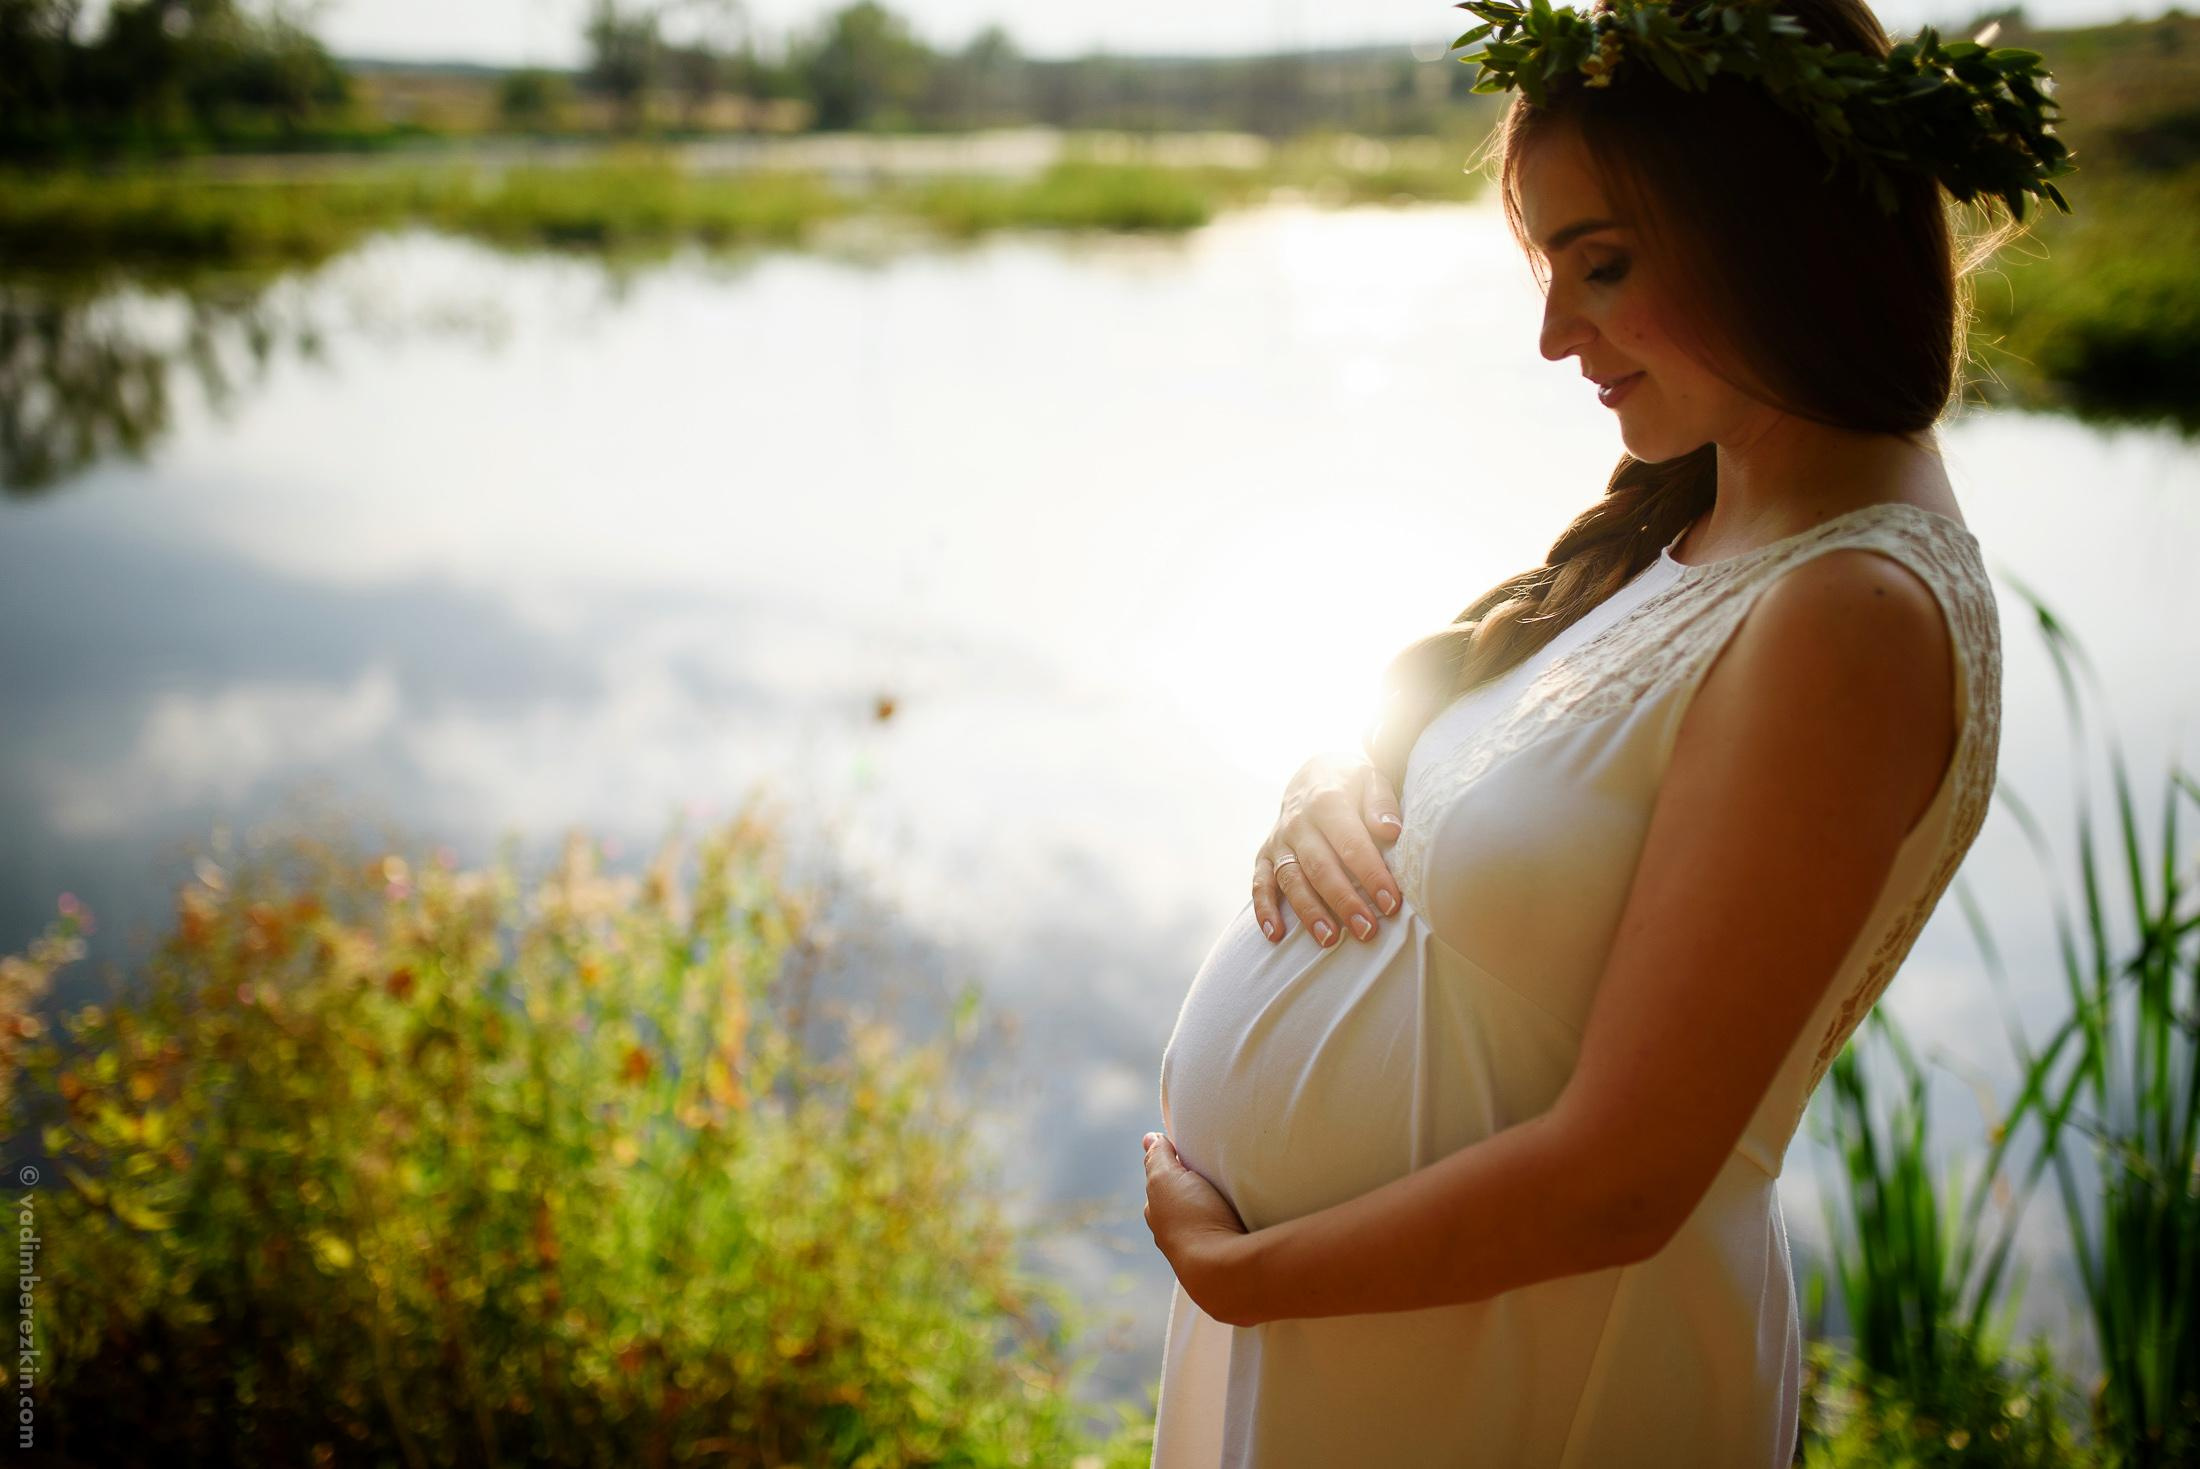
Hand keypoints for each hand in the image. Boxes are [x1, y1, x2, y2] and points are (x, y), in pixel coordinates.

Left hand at [1142, 1131, 1254, 1325]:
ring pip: (1205, 1226)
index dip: (1173, 1169)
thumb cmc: (1193, 1220)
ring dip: (1216, 1214)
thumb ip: (1158, 1157)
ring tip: (1236, 1199)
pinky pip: (1227, 1240)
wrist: (1223, 1270)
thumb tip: (1149, 1138)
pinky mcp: (1226, 1266)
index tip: (1190, 1156)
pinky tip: (1246, 1223)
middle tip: (1215, 1175)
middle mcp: (1175, 1238)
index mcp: (1159, 1216)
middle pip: (1183, 1208)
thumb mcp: (1167, 1178)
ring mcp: (1200, 1255)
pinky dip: (1233, 1229)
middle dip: (1194, 1193)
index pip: (1162, 1187)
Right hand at [1253, 750, 1402, 947]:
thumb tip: (1391, 831)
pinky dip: (1264, 909)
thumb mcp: (1371, 778)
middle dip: (1343, 901)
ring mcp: (1279, 841)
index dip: (1371, 875)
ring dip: (1309, 911)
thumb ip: (1381, 804)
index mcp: (1327, 802)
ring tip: (1330, 940)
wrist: (1314, 773)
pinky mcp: (1266, 855)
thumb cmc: (1351, 783)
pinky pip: (1260, 884)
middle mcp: (1298, 823)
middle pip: (1320, 867)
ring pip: (1291, 880)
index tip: (1391, 903)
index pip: (1351, 844)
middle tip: (1366, 930)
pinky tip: (1275, 935)